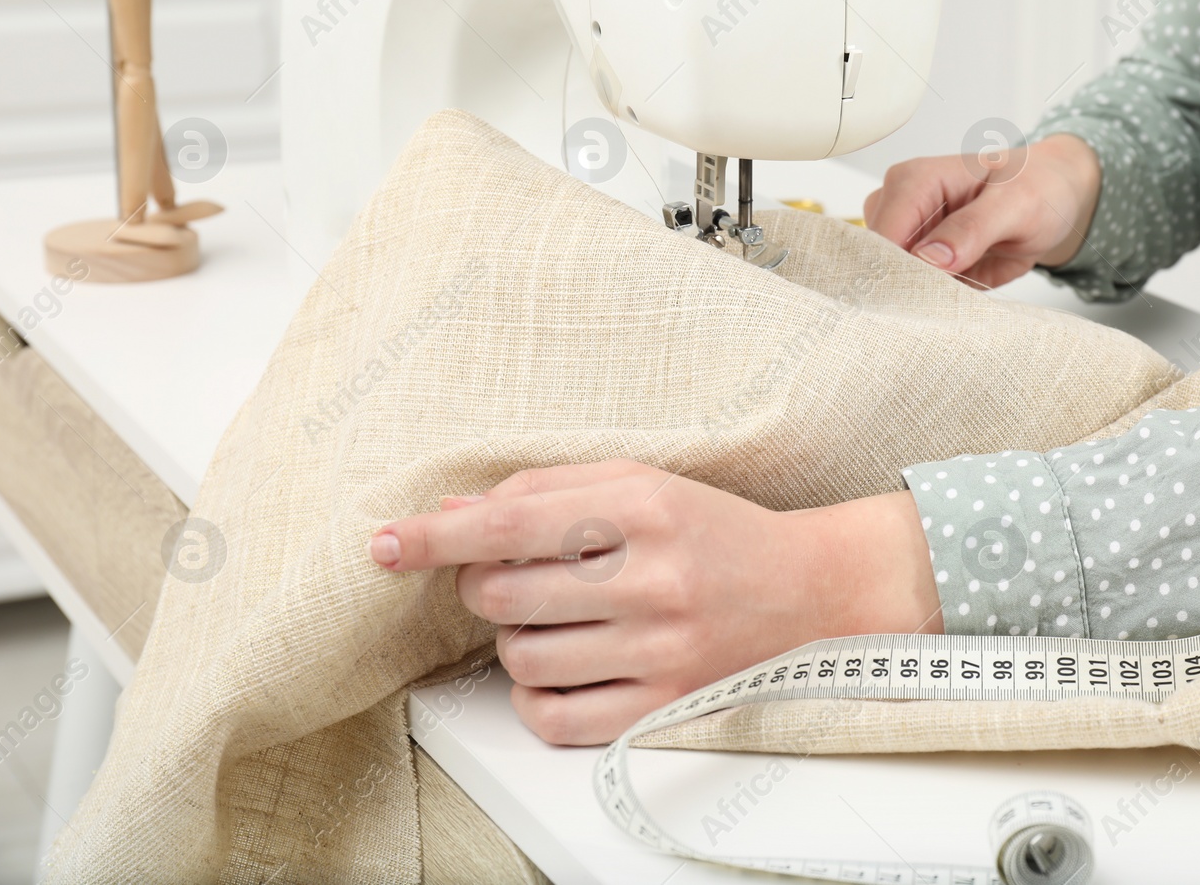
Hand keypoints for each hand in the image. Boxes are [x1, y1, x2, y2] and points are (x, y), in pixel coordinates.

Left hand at [370, 460, 941, 744]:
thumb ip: (549, 489)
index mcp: (643, 508)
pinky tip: (562, 666)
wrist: (813, 592)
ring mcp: (659, 648)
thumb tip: (454, 510)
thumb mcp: (643, 483)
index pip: (509, 521)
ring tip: (558, 618)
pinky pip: (552, 716)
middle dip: (486, 584)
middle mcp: (652, 578)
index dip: (435, 535)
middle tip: (518, 575)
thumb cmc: (718, 533)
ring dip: (516, 638)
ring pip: (519, 656)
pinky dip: (535, 694)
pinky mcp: (663, 706)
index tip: (386, 544)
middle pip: (501, 592)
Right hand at [863, 133, 1101, 288]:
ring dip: (922, 296)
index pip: (883, 234)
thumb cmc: (1037, 186)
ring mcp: (908, 235)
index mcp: (915, 180)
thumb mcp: (1017, 204)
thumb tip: (929, 258)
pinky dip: (935, 299)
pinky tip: (963, 292)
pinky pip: (914, 289)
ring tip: (964, 289)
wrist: (1056, 196)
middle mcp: (902, 206)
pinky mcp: (922, 260)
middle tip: (952, 296)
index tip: (927, 293)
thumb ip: (972, 229)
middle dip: (909, 286)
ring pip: (893, 279)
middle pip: (880, 261)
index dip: (899, 268)